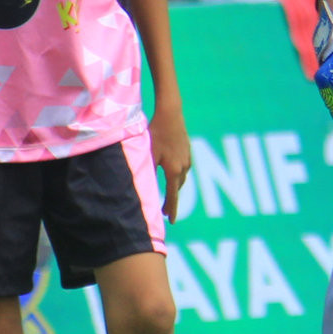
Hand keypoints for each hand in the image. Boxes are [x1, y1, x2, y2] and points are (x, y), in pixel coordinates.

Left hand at [147, 95, 190, 218]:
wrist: (170, 112)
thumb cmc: (156, 132)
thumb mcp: (149, 153)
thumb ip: (148, 171)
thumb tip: (144, 187)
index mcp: (173, 170)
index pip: (172, 196)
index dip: (172, 209)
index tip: (171, 221)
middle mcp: (184, 166)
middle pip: (178, 189)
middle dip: (172, 200)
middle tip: (166, 212)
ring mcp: (188, 158)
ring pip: (181, 179)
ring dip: (175, 188)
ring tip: (169, 195)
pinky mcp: (188, 150)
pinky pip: (184, 169)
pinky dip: (178, 176)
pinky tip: (173, 174)